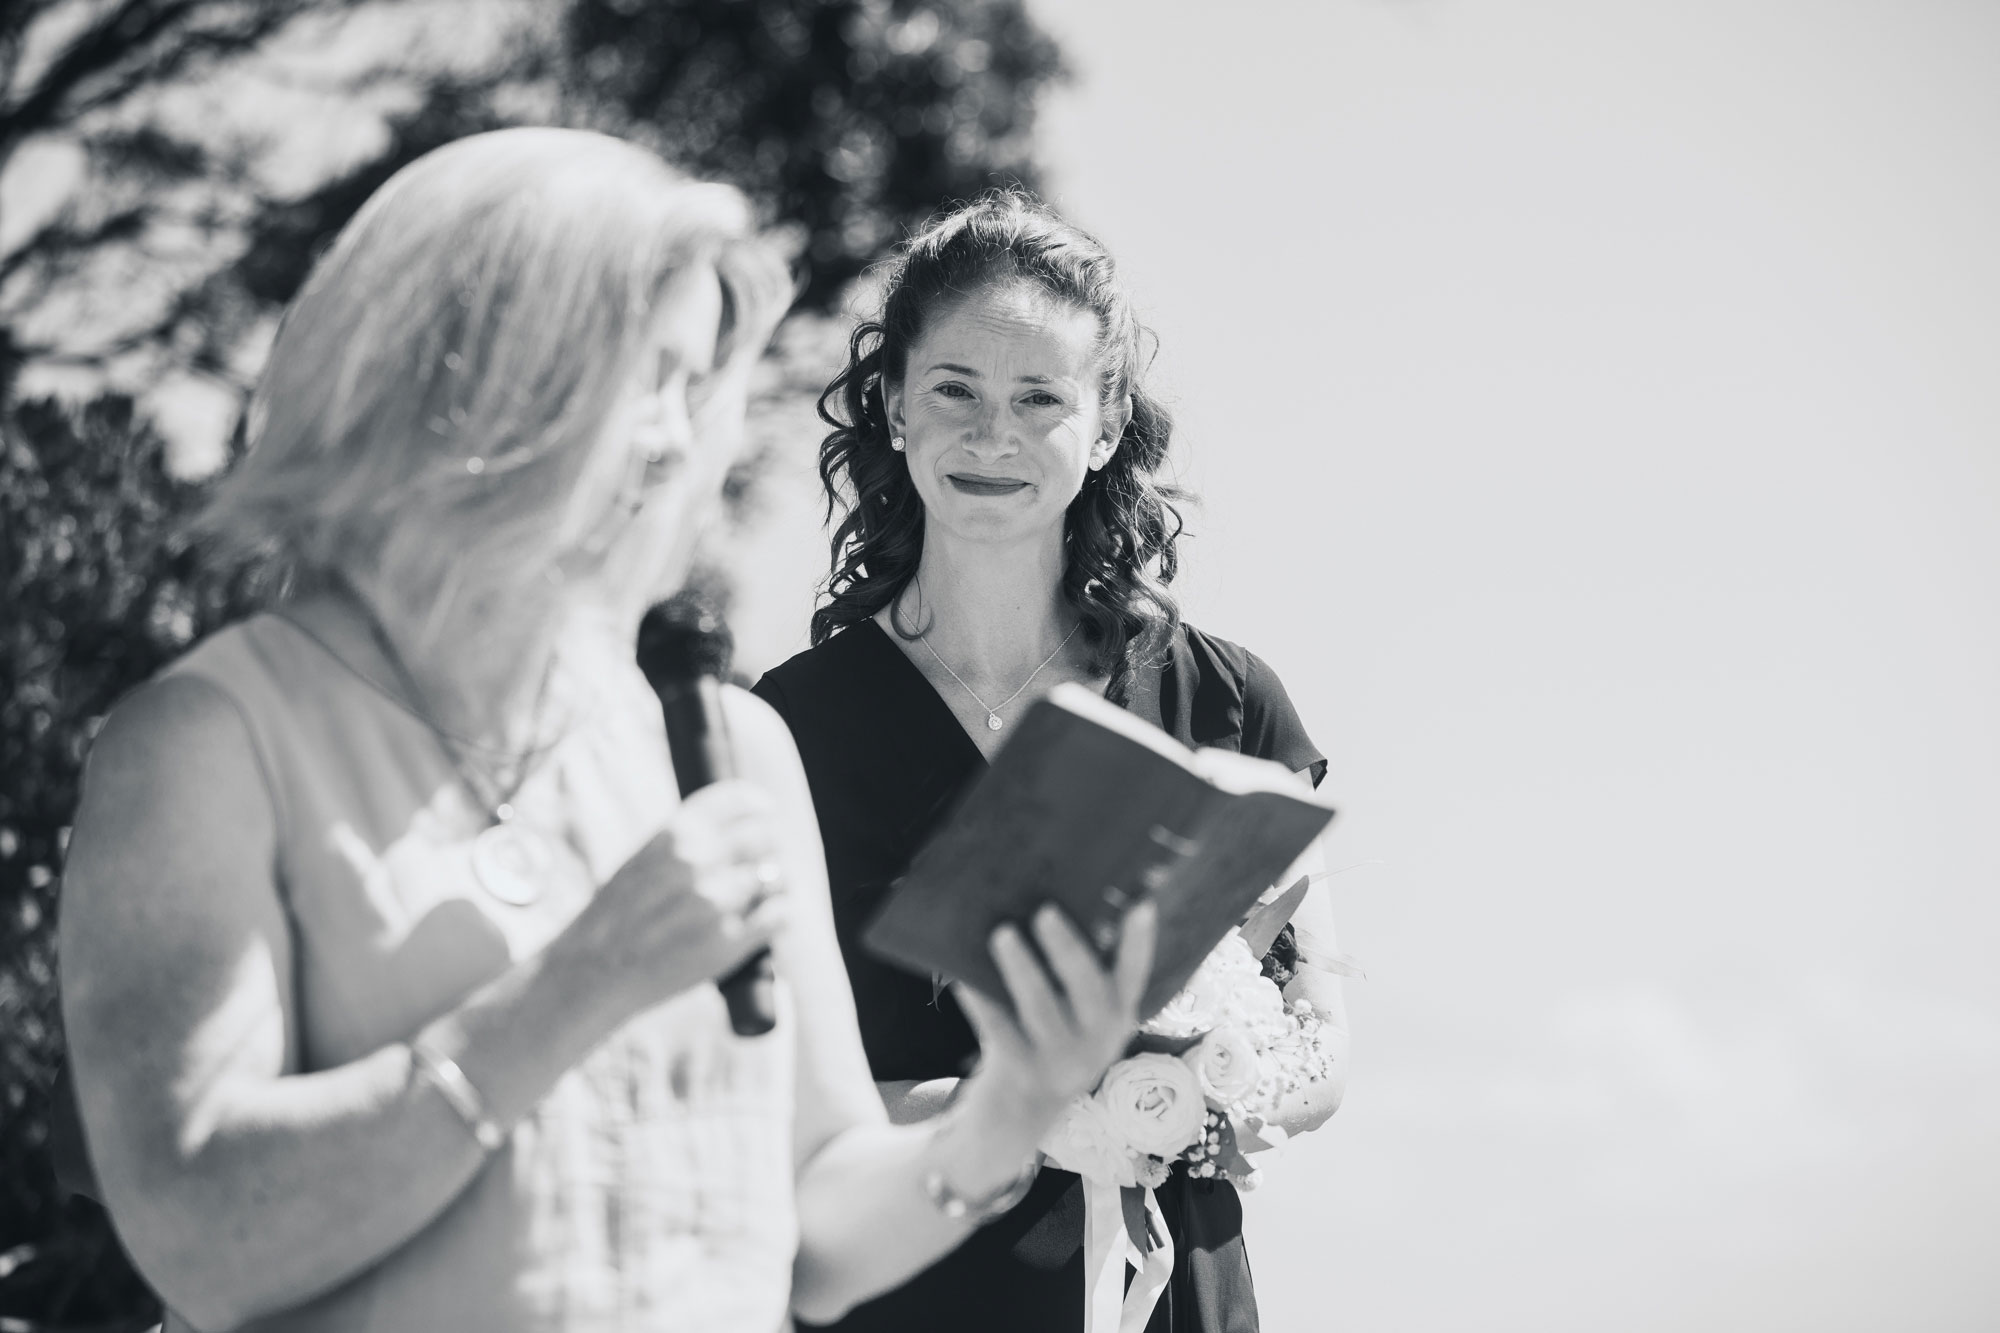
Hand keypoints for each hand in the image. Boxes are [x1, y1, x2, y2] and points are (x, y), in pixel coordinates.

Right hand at [551, 779, 787, 1015]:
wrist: (589, 974)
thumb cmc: (615, 918)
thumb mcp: (642, 860)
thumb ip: (686, 841)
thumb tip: (742, 826)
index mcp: (673, 834)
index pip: (739, 800)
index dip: (759, 807)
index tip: (766, 815)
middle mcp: (696, 861)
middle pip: (766, 835)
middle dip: (770, 848)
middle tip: (765, 862)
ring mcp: (714, 901)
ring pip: (778, 875)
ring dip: (778, 885)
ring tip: (767, 896)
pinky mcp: (728, 941)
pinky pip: (781, 915)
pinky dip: (782, 915)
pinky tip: (772, 919)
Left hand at [956, 901, 1157, 1130]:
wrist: (1018, 1116)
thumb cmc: (1048, 1043)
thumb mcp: (1077, 1020)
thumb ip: (1079, 980)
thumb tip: (1056, 911)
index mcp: (1117, 1019)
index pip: (1134, 976)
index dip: (1139, 942)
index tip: (1141, 905)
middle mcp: (1098, 1043)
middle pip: (1087, 989)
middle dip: (1066, 948)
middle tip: (1045, 912)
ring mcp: (1062, 1064)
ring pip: (1040, 1008)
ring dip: (1021, 968)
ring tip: (1002, 934)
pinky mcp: (1023, 1076)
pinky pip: (999, 1029)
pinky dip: (981, 1000)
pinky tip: (964, 976)